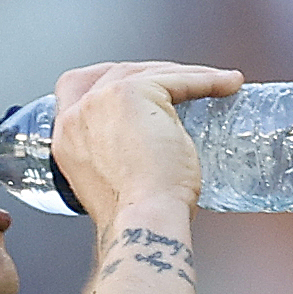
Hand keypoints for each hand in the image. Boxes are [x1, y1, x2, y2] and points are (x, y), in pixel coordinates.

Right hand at [46, 59, 239, 228]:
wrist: (144, 222)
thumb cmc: (138, 216)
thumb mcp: (115, 183)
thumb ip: (118, 159)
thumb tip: (148, 152)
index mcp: (67, 139)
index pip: (75, 89)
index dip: (106, 81)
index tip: (135, 83)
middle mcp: (77, 114)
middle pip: (114, 72)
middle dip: (150, 73)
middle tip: (181, 83)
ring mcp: (102, 100)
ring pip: (147, 72)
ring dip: (183, 74)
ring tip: (215, 83)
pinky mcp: (134, 92)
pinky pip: (176, 78)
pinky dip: (206, 80)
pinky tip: (225, 84)